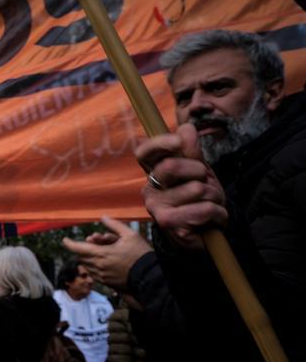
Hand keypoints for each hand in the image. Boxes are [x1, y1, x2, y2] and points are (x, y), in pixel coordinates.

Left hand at [62, 217, 151, 289]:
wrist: (149, 276)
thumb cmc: (140, 254)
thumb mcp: (130, 235)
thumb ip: (114, 225)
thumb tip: (103, 218)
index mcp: (102, 254)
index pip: (78, 249)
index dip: (69, 244)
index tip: (65, 239)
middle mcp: (98, 267)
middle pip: (82, 256)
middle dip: (86, 247)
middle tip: (98, 240)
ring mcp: (102, 276)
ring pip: (87, 265)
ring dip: (90, 256)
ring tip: (105, 249)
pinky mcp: (106, 283)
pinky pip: (94, 273)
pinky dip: (95, 265)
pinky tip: (107, 260)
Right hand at [134, 124, 226, 249]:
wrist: (205, 233)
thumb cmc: (200, 200)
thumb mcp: (199, 172)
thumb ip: (192, 152)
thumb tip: (186, 127)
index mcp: (154, 173)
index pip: (144, 152)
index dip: (159, 143)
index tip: (178, 141)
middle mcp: (149, 189)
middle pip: (171, 166)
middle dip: (200, 172)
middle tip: (206, 183)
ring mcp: (156, 206)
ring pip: (195, 189)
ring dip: (214, 197)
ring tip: (212, 205)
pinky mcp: (168, 223)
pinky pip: (203, 208)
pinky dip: (218, 213)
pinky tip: (215, 219)